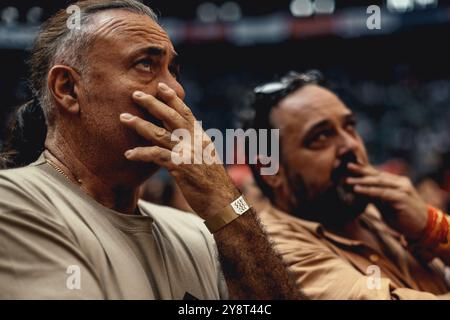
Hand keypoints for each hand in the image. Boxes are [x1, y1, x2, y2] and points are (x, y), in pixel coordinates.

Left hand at [120, 83, 238, 219]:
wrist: (223, 202)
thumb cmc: (213, 184)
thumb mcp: (206, 159)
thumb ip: (193, 147)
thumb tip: (181, 140)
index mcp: (201, 138)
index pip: (186, 113)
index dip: (173, 99)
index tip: (161, 87)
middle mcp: (195, 141)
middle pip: (171, 117)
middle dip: (152, 103)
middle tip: (136, 94)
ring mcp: (188, 153)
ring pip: (160, 133)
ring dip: (139, 124)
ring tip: (123, 118)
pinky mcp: (181, 167)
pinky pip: (156, 155)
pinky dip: (141, 153)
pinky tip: (129, 154)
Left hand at [346, 163, 427, 239]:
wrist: (422, 228)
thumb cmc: (402, 217)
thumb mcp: (385, 205)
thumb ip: (374, 196)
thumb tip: (357, 190)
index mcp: (396, 182)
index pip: (377, 174)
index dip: (363, 169)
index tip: (349, 166)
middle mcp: (400, 182)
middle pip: (376, 175)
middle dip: (361, 171)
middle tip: (346, 167)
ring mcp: (402, 189)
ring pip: (378, 182)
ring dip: (362, 181)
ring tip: (348, 180)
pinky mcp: (402, 197)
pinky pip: (382, 193)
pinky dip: (369, 191)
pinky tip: (358, 190)